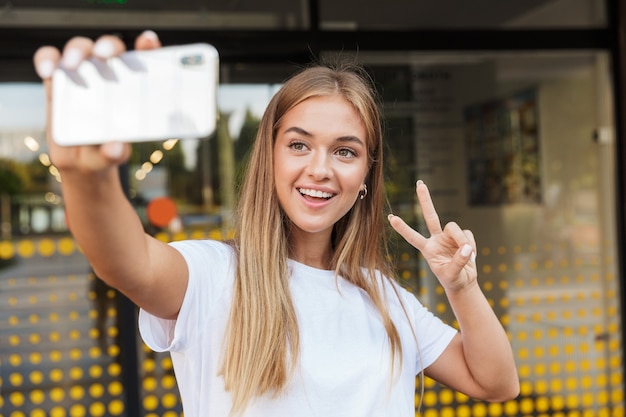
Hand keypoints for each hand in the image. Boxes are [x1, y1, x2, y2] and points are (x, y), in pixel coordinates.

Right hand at [32, 30, 161, 173]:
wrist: (81, 163)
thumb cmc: (105, 153)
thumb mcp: (112, 157)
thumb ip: (114, 154)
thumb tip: (115, 148)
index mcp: (132, 88)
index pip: (145, 61)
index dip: (148, 48)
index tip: (148, 42)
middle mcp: (109, 76)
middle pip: (110, 49)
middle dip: (108, 46)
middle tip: (104, 55)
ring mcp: (83, 76)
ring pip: (80, 49)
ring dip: (77, 51)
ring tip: (72, 65)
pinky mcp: (57, 82)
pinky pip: (50, 61)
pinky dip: (47, 60)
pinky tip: (48, 71)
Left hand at [388, 180, 476, 292]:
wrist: (464, 282)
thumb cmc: (453, 280)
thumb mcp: (452, 275)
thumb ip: (458, 261)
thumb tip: (466, 247)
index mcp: (428, 249)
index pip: (413, 237)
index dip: (403, 228)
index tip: (391, 218)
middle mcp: (436, 239)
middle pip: (430, 216)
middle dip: (425, 200)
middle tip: (419, 183)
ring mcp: (449, 237)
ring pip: (454, 228)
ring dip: (462, 240)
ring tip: (468, 256)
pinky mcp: (462, 237)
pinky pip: (468, 234)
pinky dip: (471, 245)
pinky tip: (471, 255)